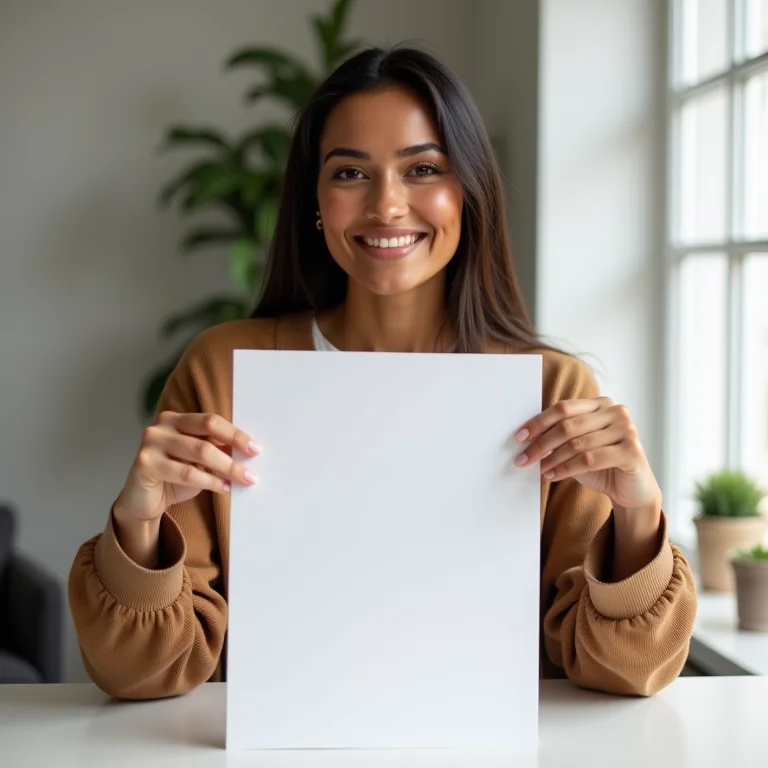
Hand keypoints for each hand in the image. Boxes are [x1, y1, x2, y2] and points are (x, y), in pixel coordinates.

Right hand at [114, 411, 260, 527]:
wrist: (142, 502)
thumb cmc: (173, 478)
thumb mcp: (198, 462)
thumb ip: (216, 451)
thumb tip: (247, 451)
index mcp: (176, 419)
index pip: (211, 421)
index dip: (235, 434)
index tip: (255, 449)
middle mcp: (161, 427)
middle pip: (207, 433)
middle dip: (234, 450)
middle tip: (252, 467)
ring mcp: (150, 444)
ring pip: (200, 453)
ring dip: (227, 468)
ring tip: (243, 479)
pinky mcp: (145, 464)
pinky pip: (186, 473)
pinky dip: (210, 481)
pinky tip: (223, 488)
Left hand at [513, 397, 660, 511]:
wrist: (631, 490)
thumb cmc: (600, 466)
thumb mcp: (577, 447)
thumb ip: (559, 437)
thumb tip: (525, 438)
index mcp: (601, 404)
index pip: (563, 408)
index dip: (538, 422)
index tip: (519, 437)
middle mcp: (616, 412)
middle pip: (568, 426)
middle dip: (541, 444)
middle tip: (523, 458)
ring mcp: (627, 430)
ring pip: (577, 444)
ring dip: (552, 459)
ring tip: (539, 469)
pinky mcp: (632, 451)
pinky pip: (590, 459)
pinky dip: (566, 469)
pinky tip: (553, 475)